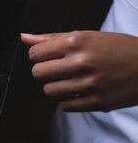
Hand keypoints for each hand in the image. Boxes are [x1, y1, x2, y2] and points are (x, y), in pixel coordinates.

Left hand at [22, 31, 137, 111]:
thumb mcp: (85, 36)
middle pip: (38, 73)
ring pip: (48, 91)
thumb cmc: (117, 48)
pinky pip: (65, 106)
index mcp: (75, 42)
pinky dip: (67, 100)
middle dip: (44, 72)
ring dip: (54, 87)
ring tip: (67, 81)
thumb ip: (51, 38)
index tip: (47, 57)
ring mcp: (89, 84)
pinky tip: (77, 92)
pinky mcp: (97, 102)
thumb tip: (24, 38)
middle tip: (57, 70)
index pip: (35, 54)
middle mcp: (80, 62)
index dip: (38, 56)